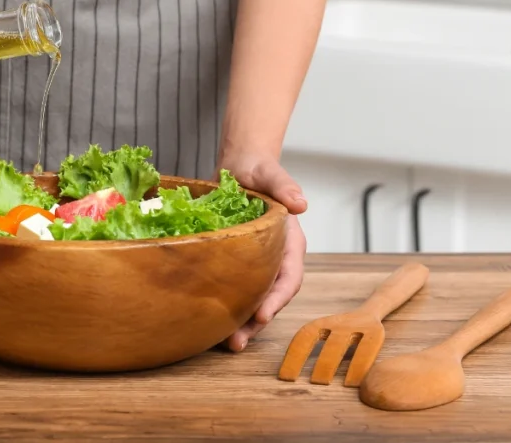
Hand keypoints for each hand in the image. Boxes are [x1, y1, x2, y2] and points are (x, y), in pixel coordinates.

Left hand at [216, 151, 307, 351]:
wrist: (241, 168)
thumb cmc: (259, 170)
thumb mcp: (270, 173)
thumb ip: (284, 186)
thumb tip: (301, 203)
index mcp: (290, 243)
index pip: (289, 277)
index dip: (277, 299)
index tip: (262, 315)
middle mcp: (276, 258)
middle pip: (270, 297)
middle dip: (255, 322)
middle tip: (236, 342)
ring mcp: (257, 264)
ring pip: (252, 299)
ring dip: (241, 322)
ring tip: (225, 343)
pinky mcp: (237, 264)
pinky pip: (235, 290)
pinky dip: (226, 306)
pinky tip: (209, 321)